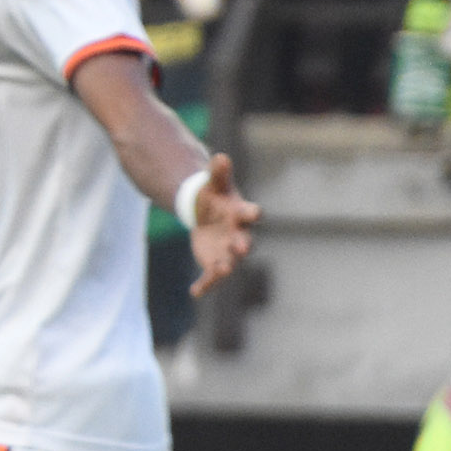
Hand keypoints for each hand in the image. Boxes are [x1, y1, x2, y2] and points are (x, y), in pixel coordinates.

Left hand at [182, 150, 260, 296]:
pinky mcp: (214, 261)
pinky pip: (211, 276)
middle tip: (241, 247)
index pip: (250, 212)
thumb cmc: (215, 196)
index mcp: (240, 213)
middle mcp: (239, 234)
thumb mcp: (213, 183)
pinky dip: (205, 285)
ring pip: (230, 261)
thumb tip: (220, 157)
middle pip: (244, 240)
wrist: (206, 212)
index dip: (252, 212)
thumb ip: (217, 173)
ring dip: (225, 266)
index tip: (255, 211)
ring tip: (220, 270)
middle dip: (242, 244)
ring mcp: (227, 250)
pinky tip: (195, 292)